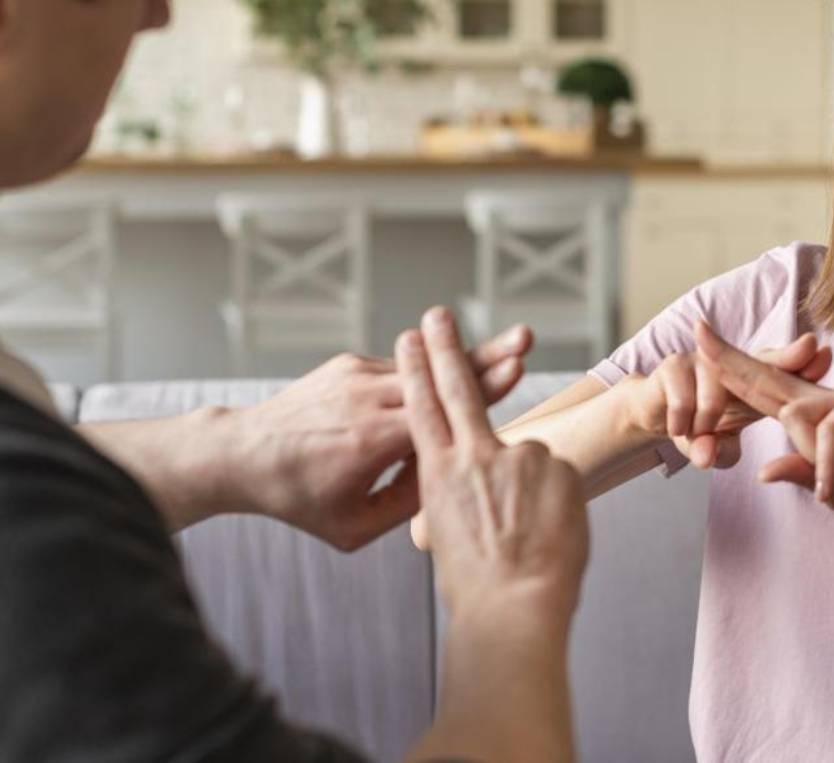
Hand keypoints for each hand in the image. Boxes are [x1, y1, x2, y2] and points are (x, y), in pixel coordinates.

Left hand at [219, 324, 532, 550]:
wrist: (243, 454)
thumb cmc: (300, 499)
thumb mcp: (353, 527)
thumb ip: (407, 506)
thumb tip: (451, 475)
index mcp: (370, 441)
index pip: (441, 411)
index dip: (482, 389)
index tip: (517, 369)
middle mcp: (366, 399)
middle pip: (441, 376)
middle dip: (487, 357)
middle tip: (526, 338)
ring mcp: (357, 375)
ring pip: (425, 367)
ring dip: (466, 360)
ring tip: (510, 346)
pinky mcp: (350, 363)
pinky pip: (400, 371)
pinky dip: (427, 377)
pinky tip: (452, 379)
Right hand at [397, 307, 588, 624]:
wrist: (514, 607)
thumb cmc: (478, 585)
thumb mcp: (448, 534)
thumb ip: (460, 494)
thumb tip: (479, 482)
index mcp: (438, 474)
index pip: (422, 408)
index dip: (417, 370)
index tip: (410, 338)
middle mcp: (474, 455)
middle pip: (458, 388)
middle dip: (445, 349)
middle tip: (436, 314)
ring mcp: (518, 456)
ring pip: (526, 460)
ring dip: (530, 494)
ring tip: (529, 537)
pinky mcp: (557, 465)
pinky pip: (559, 477)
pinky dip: (558, 501)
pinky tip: (551, 533)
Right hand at [619, 332, 832, 469]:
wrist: (652, 414)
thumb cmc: (697, 428)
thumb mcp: (714, 446)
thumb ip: (718, 452)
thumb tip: (706, 457)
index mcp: (750, 385)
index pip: (781, 375)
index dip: (802, 365)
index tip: (826, 354)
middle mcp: (730, 368)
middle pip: (763, 362)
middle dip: (789, 356)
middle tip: (812, 346)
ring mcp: (702, 362)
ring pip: (716, 387)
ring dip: (708, 419)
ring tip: (700, 441)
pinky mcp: (672, 367)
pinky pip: (683, 396)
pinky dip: (682, 418)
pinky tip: (678, 430)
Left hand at [696, 321, 833, 521]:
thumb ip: (800, 476)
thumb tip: (763, 472)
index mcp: (814, 415)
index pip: (763, 390)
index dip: (732, 371)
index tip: (700, 349)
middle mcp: (827, 397)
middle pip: (768, 376)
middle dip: (730, 358)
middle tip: (696, 334)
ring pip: (796, 415)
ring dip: (809, 459)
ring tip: (831, 487)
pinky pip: (829, 431)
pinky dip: (828, 464)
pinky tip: (833, 489)